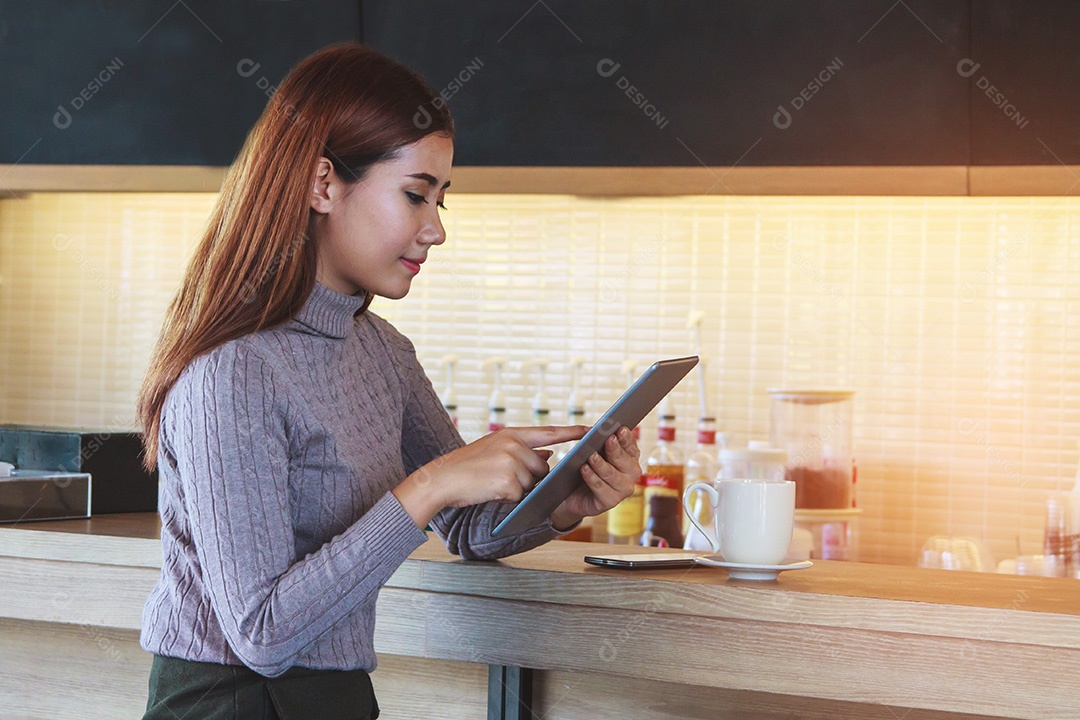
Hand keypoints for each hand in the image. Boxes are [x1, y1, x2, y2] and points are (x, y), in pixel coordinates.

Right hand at [393, 425, 589, 527]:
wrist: (442, 479)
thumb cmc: (469, 468)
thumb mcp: (496, 451)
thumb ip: (522, 452)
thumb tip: (549, 456)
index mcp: (512, 434)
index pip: (549, 432)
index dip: (572, 431)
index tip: (593, 428)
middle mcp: (514, 444)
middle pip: (542, 468)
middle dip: (529, 478)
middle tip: (501, 476)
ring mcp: (511, 462)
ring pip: (532, 483)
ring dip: (517, 489)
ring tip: (492, 482)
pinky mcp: (508, 481)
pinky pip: (520, 495)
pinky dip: (508, 498)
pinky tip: (491, 491)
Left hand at [550, 426, 639, 529]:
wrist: (571, 493)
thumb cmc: (585, 467)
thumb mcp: (592, 451)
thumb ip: (597, 441)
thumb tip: (596, 430)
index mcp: (630, 458)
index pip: (631, 446)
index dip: (627, 438)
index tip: (620, 428)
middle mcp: (631, 474)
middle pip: (625, 461)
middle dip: (615, 449)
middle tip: (608, 439)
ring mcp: (623, 490)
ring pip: (612, 475)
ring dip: (601, 465)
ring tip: (591, 455)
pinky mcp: (610, 502)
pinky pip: (601, 489)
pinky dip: (592, 478)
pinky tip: (584, 469)